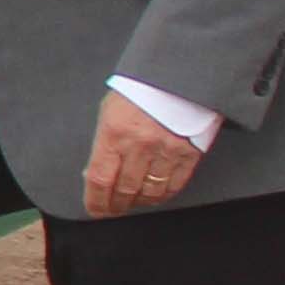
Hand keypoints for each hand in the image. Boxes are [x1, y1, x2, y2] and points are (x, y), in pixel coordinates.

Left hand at [83, 91, 202, 217]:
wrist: (178, 75)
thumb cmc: (139, 91)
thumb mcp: (110, 111)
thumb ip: (103, 143)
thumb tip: (95, 174)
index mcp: (114, 133)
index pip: (100, 179)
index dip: (96, 201)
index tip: (95, 210)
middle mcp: (139, 145)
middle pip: (125, 189)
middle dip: (116, 204)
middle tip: (113, 209)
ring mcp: (166, 150)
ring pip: (149, 191)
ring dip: (139, 202)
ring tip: (132, 203)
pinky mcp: (189, 153)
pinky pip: (174, 184)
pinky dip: (162, 195)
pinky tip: (155, 196)